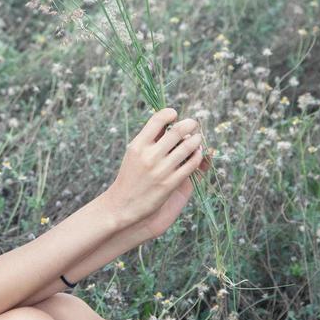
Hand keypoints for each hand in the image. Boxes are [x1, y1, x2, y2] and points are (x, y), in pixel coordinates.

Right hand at [103, 107, 209, 228]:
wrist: (122, 205)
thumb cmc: (130, 177)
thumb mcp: (133, 154)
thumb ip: (149, 138)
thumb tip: (166, 122)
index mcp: (138, 145)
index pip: (158, 120)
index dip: (169, 113)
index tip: (174, 115)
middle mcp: (149, 156)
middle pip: (177, 131)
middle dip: (189, 124)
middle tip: (193, 124)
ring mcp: (161, 170)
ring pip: (188, 147)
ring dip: (197, 139)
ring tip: (198, 138)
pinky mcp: (170, 183)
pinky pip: (191, 165)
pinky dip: (197, 156)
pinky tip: (197, 154)